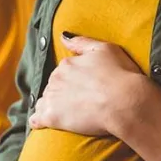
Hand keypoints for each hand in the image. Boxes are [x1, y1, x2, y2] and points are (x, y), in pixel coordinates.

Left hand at [30, 35, 144, 135]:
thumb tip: (62, 36)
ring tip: (65, 114)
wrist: (124, 102)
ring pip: (44, 102)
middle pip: (53, 87)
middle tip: (78, 102)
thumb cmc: (120, 75)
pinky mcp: (51, 117)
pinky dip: (37, 121)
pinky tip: (41, 124)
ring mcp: (51, 98)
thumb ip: (81, 42)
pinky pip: (36, 119)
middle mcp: (55, 79)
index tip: (82, 88)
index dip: (71, 81)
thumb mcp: (104, 49)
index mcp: (66, 64)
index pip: (61, 72)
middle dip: (61, 93)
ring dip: (50, 106)